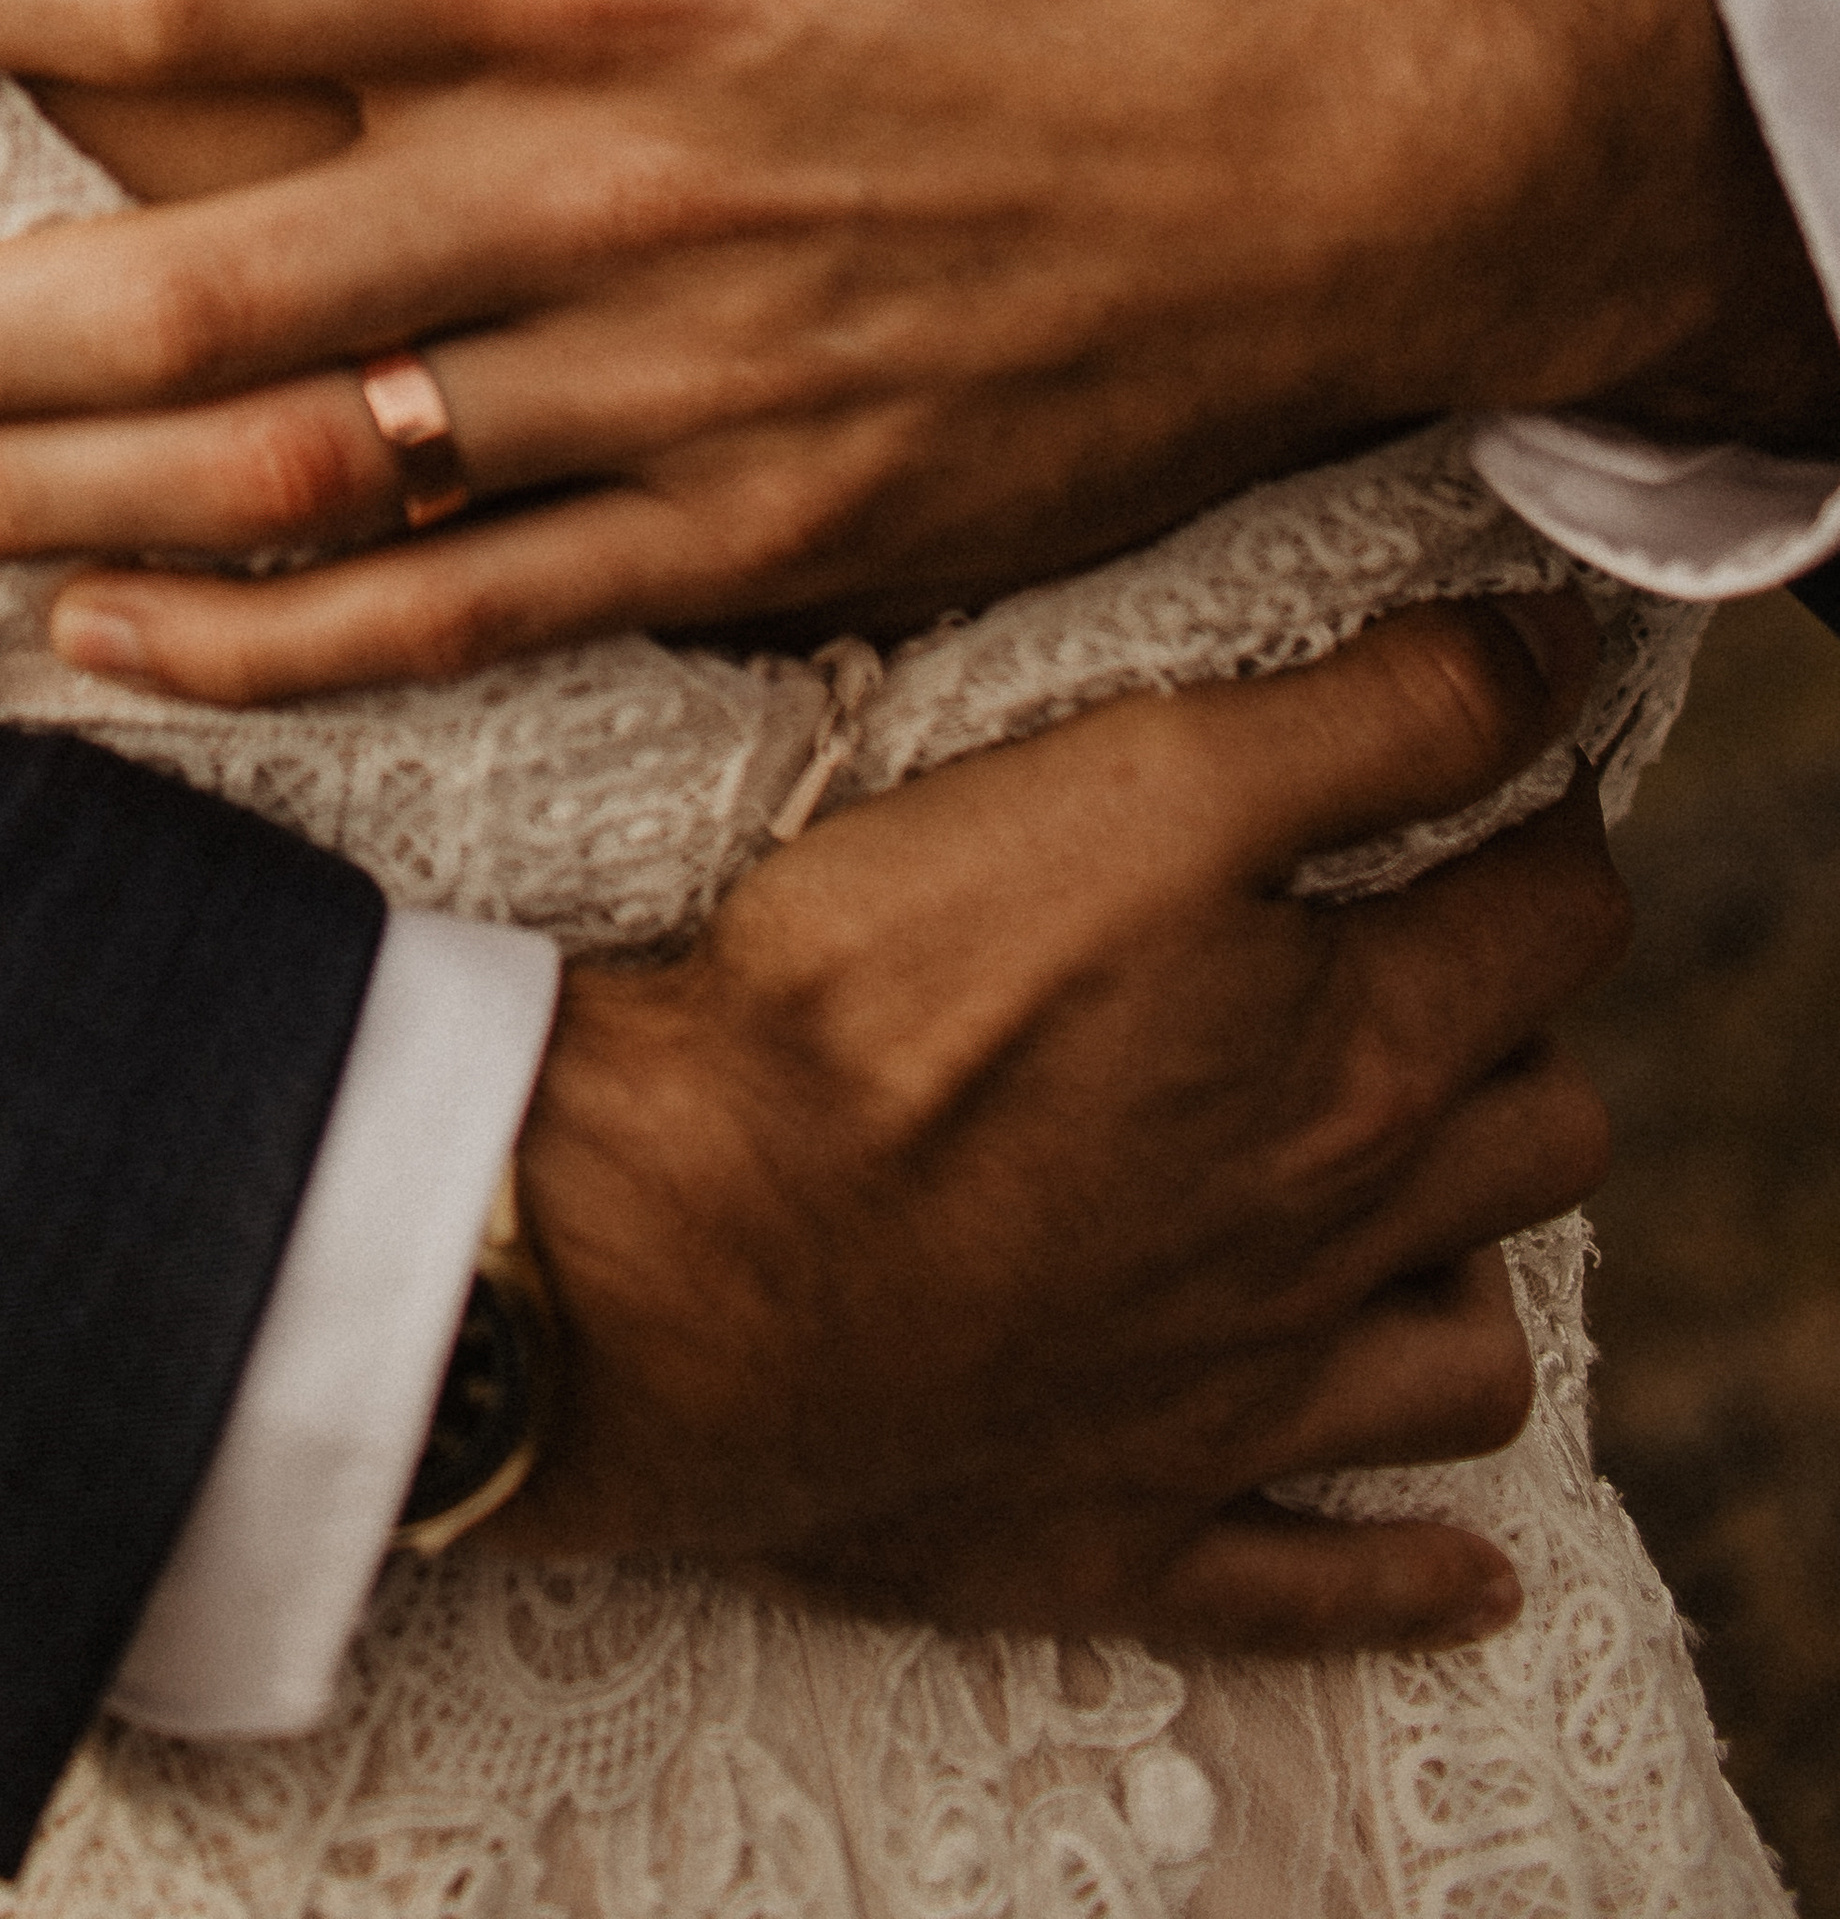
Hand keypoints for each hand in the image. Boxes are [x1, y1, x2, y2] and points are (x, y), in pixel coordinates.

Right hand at [500, 592, 1625, 1648]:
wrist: (681, 1252)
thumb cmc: (891, 998)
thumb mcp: (1147, 785)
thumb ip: (1375, 719)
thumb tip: (1556, 655)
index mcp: (1357, 1057)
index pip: (1553, 919)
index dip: (1538, 817)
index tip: (1492, 772)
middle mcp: (1334, 1241)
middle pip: (1537, 1131)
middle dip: (1511, 1025)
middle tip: (1418, 955)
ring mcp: (1237, 1407)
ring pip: (1463, 1358)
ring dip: (1472, 1270)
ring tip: (1419, 1203)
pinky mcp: (1119, 1528)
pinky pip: (1320, 1582)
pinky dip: (1406, 1575)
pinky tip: (1459, 1567)